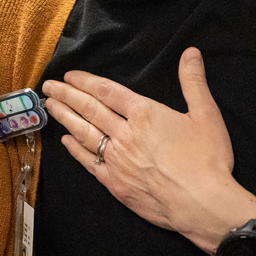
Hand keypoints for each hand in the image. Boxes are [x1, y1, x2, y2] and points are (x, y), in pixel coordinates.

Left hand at [42, 47, 255, 253]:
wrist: (201, 203)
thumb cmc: (207, 159)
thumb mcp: (206, 115)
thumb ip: (193, 82)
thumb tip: (190, 52)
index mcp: (145, 114)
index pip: (108, 92)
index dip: (86, 81)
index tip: (70, 76)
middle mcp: (125, 134)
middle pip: (89, 110)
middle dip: (66, 96)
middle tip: (48, 86)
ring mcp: (117, 160)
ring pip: (84, 133)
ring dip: (65, 118)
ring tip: (50, 107)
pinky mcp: (115, 183)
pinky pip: (89, 162)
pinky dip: (75, 150)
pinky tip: (65, 141)